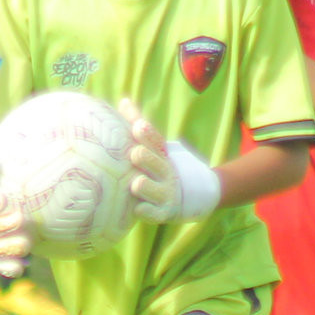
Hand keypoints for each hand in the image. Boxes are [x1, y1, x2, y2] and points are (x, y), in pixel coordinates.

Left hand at [119, 98, 220, 223]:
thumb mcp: (155, 148)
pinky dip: (145, 211)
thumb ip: (137, 124)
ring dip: (143, 185)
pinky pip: (152, 213)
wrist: (190, 197)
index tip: (138, 126)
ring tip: (136, 183)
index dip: (147, 134)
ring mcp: (164, 193)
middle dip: (145, 158)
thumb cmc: (158, 168)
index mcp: (160, 155)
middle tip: (136, 154)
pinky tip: (138, 209)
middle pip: (154, 162)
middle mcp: (164, 172)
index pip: (154, 142)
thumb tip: (123, 100)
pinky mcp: (162, 213)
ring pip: (150, 188)